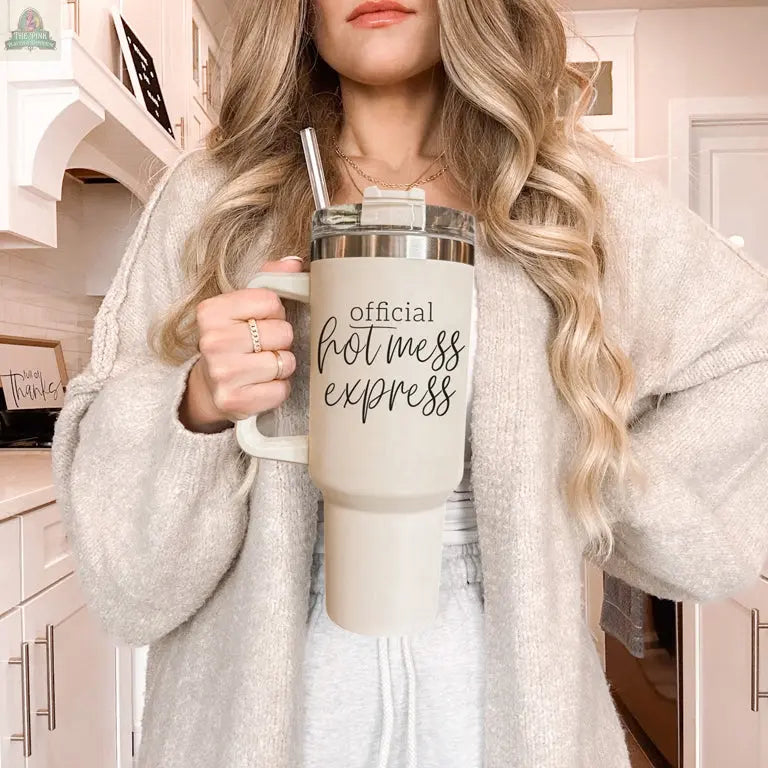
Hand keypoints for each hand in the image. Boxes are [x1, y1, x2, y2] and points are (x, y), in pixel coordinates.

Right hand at [178, 256, 304, 432]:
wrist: (209, 387)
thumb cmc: (233, 341)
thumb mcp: (242, 306)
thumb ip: (270, 279)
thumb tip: (296, 263)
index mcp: (212, 311)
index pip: (271, 301)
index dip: (274, 312)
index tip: (260, 321)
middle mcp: (213, 342)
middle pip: (282, 332)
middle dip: (280, 340)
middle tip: (262, 346)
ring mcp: (223, 374)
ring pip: (285, 361)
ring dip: (281, 364)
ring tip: (262, 365)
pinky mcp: (235, 401)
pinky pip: (280, 390)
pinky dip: (278, 388)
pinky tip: (261, 385)